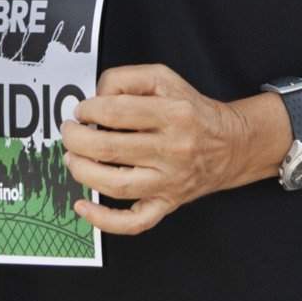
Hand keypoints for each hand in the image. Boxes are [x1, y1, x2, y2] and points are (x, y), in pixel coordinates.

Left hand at [59, 64, 275, 235]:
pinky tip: (83, 205)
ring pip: (116, 184)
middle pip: (110, 148)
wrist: (231, 145)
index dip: (89, 110)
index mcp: (174, 114)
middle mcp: (174, 150)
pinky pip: (134, 222)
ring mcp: (170, 181)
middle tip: (70, 132)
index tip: (83, 111)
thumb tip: (96, 98)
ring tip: (72, 158)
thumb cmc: (192, 111)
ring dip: (82, 171)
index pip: (117, 112)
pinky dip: (104, 220)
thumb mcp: (165, 79)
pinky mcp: (166, 203)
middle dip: (77, 139)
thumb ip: (127, 79)